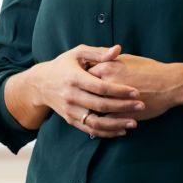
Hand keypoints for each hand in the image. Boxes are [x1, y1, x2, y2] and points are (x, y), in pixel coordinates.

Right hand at [27, 44, 146, 137]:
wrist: (40, 83)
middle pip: (101, 105)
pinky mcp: (70, 119)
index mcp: (74, 77)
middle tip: (141, 105)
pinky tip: (121, 130)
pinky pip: (90, 130)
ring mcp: (70, 110)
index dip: (119, 90)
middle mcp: (71, 95)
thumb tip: (118, 49)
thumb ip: (98, 53)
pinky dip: (106, 132)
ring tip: (134, 122)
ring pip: (96, 122)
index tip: (136, 91)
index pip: (100, 87)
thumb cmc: (63, 65)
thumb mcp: (77, 53)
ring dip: (117, 124)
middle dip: (123, 106)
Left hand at [87, 55, 182, 121]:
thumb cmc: (149, 69)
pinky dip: (101, 125)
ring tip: (86, 114)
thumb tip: (96, 61)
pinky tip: (99, 126)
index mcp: (107, 67)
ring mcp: (115, 99)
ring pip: (93, 109)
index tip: (78, 85)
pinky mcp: (124, 114)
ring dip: (89, 112)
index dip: (79, 81)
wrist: (169, 83)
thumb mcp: (126, 59)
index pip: (83, 75)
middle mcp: (107, 83)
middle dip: (81, 98)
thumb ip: (108, 60)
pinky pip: (106, 122)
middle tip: (77, 100)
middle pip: (85, 92)